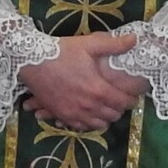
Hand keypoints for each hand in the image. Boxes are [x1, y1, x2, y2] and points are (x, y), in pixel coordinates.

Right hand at [20, 31, 144, 131]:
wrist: (33, 62)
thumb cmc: (62, 52)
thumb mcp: (89, 44)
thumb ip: (114, 44)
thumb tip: (134, 40)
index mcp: (99, 90)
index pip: (123, 102)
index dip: (131, 100)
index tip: (132, 95)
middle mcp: (89, 106)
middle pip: (113, 116)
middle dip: (119, 109)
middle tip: (118, 100)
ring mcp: (74, 113)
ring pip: (98, 125)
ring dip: (105, 118)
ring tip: (105, 108)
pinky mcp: (62, 116)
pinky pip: (80, 127)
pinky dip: (88, 123)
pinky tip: (88, 114)